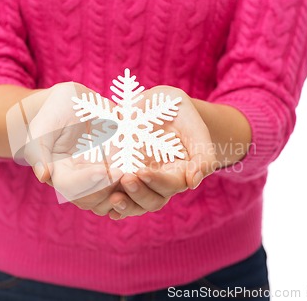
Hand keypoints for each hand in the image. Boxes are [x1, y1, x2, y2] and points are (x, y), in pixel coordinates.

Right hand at [11, 82, 139, 214]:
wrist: (75, 102)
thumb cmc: (54, 112)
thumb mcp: (42, 125)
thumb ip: (38, 149)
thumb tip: (43, 176)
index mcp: (59, 173)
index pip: (71, 187)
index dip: (87, 183)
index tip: (105, 171)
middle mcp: (80, 180)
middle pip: (92, 200)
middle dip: (108, 190)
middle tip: (124, 174)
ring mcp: (100, 176)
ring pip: (111, 199)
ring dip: (125, 192)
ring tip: (137, 176)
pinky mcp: (118, 168)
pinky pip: (128, 184)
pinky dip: (136, 182)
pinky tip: (145, 172)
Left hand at [108, 86, 216, 218]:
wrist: (153, 102)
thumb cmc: (177, 111)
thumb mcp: (194, 125)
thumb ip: (202, 154)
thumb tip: (193, 183)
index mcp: (181, 171)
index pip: (171, 185)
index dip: (157, 182)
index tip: (142, 172)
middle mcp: (160, 181)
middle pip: (153, 201)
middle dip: (139, 194)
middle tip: (126, 179)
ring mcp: (140, 181)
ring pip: (135, 204)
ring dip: (125, 205)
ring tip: (113, 198)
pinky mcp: (122, 175)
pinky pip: (118, 195)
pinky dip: (110, 204)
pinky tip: (103, 203)